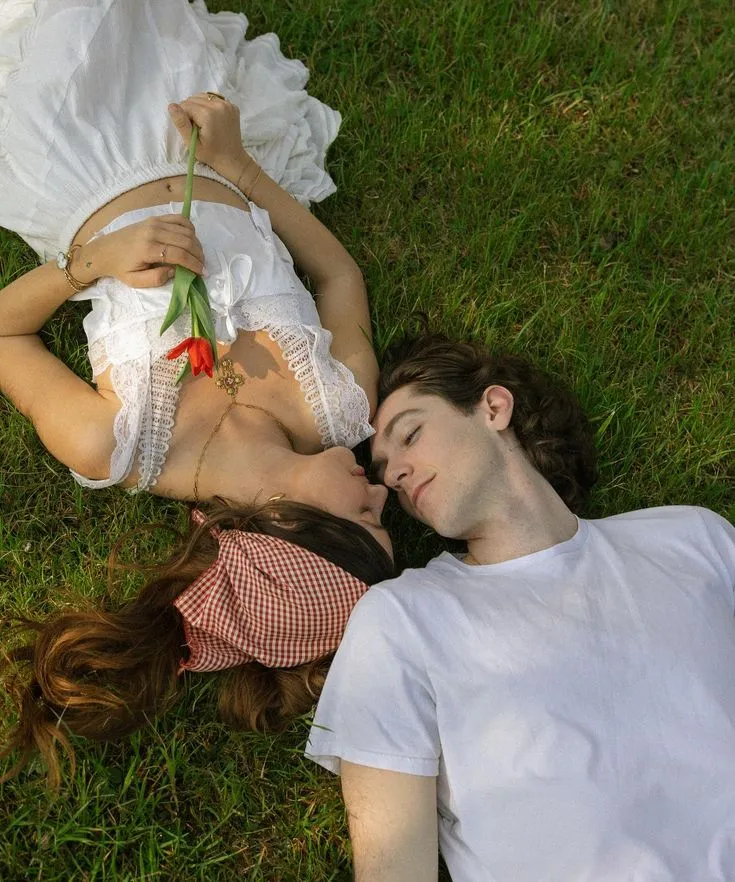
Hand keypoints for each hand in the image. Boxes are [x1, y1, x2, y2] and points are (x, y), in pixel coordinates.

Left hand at [80, 215, 205, 287]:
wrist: (104, 250)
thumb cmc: (120, 268)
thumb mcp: (136, 281)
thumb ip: (157, 279)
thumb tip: (176, 271)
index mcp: (147, 248)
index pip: (179, 254)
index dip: (194, 264)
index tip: (202, 273)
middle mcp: (153, 231)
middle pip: (186, 241)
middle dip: (199, 255)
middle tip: (203, 266)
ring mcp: (155, 222)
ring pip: (186, 230)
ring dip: (196, 243)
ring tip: (197, 256)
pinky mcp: (156, 218)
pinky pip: (180, 219)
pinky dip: (190, 229)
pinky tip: (191, 240)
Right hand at [168, 93, 248, 178]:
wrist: (232, 159)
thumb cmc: (211, 154)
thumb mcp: (192, 143)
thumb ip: (181, 123)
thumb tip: (171, 105)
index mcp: (208, 114)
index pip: (185, 105)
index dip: (185, 118)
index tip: (192, 130)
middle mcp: (219, 105)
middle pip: (193, 98)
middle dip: (191, 111)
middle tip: (197, 127)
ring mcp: (228, 104)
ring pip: (203, 96)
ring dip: (199, 107)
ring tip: (204, 123)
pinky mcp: (232, 106)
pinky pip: (214, 99)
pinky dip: (210, 106)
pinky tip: (212, 119)